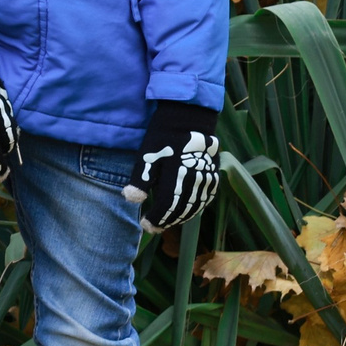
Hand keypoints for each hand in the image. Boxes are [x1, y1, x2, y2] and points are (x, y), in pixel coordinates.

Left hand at [127, 102, 221, 230]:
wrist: (189, 118)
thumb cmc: (164, 136)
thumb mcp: (147, 155)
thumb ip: (140, 179)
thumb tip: (132, 200)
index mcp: (177, 176)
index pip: (167, 206)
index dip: (156, 219)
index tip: (145, 226)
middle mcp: (195, 180)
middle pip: (182, 209)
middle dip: (167, 221)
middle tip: (154, 227)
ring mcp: (207, 179)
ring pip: (195, 206)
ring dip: (181, 217)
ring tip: (167, 222)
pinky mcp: (214, 175)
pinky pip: (206, 198)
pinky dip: (195, 208)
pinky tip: (185, 211)